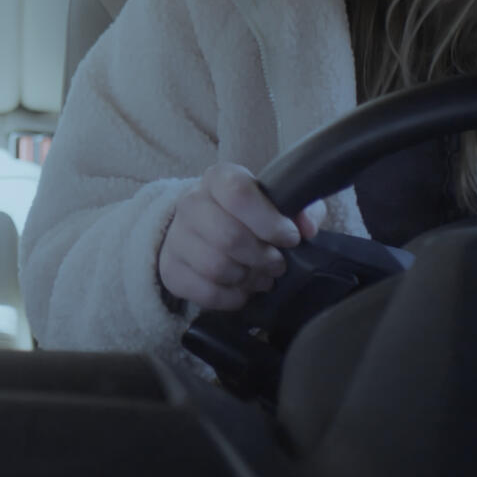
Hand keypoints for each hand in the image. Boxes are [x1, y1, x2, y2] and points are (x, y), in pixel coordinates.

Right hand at [158, 162, 326, 311]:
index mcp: (218, 178)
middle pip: (228, 236)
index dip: (269, 221)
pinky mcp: (170, 269)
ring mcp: (176, 237)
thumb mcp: (281, 202)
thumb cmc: (250, 215)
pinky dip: (232, 298)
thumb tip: (306, 228)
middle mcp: (191, 203)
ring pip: (216, 267)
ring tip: (261, 276)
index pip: (238, 193)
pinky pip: (205, 292)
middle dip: (263, 257)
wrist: (205, 229)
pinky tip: (243, 289)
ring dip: (248, 278)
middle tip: (278, 264)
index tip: (290, 237)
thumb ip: (302, 208)